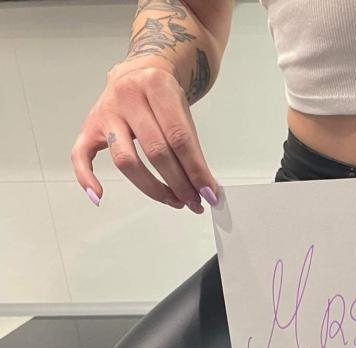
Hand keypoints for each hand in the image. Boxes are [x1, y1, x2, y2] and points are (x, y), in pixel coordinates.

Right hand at [71, 58, 218, 211]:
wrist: (137, 72)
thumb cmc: (162, 97)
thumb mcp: (183, 111)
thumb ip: (192, 148)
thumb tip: (205, 188)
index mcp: (156, 85)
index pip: (179, 138)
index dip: (196, 170)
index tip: (209, 193)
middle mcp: (127, 95)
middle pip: (155, 152)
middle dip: (179, 184)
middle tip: (193, 202)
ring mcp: (106, 111)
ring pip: (125, 160)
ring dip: (153, 189)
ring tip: (173, 201)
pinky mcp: (89, 126)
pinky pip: (80, 154)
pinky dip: (86, 178)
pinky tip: (99, 196)